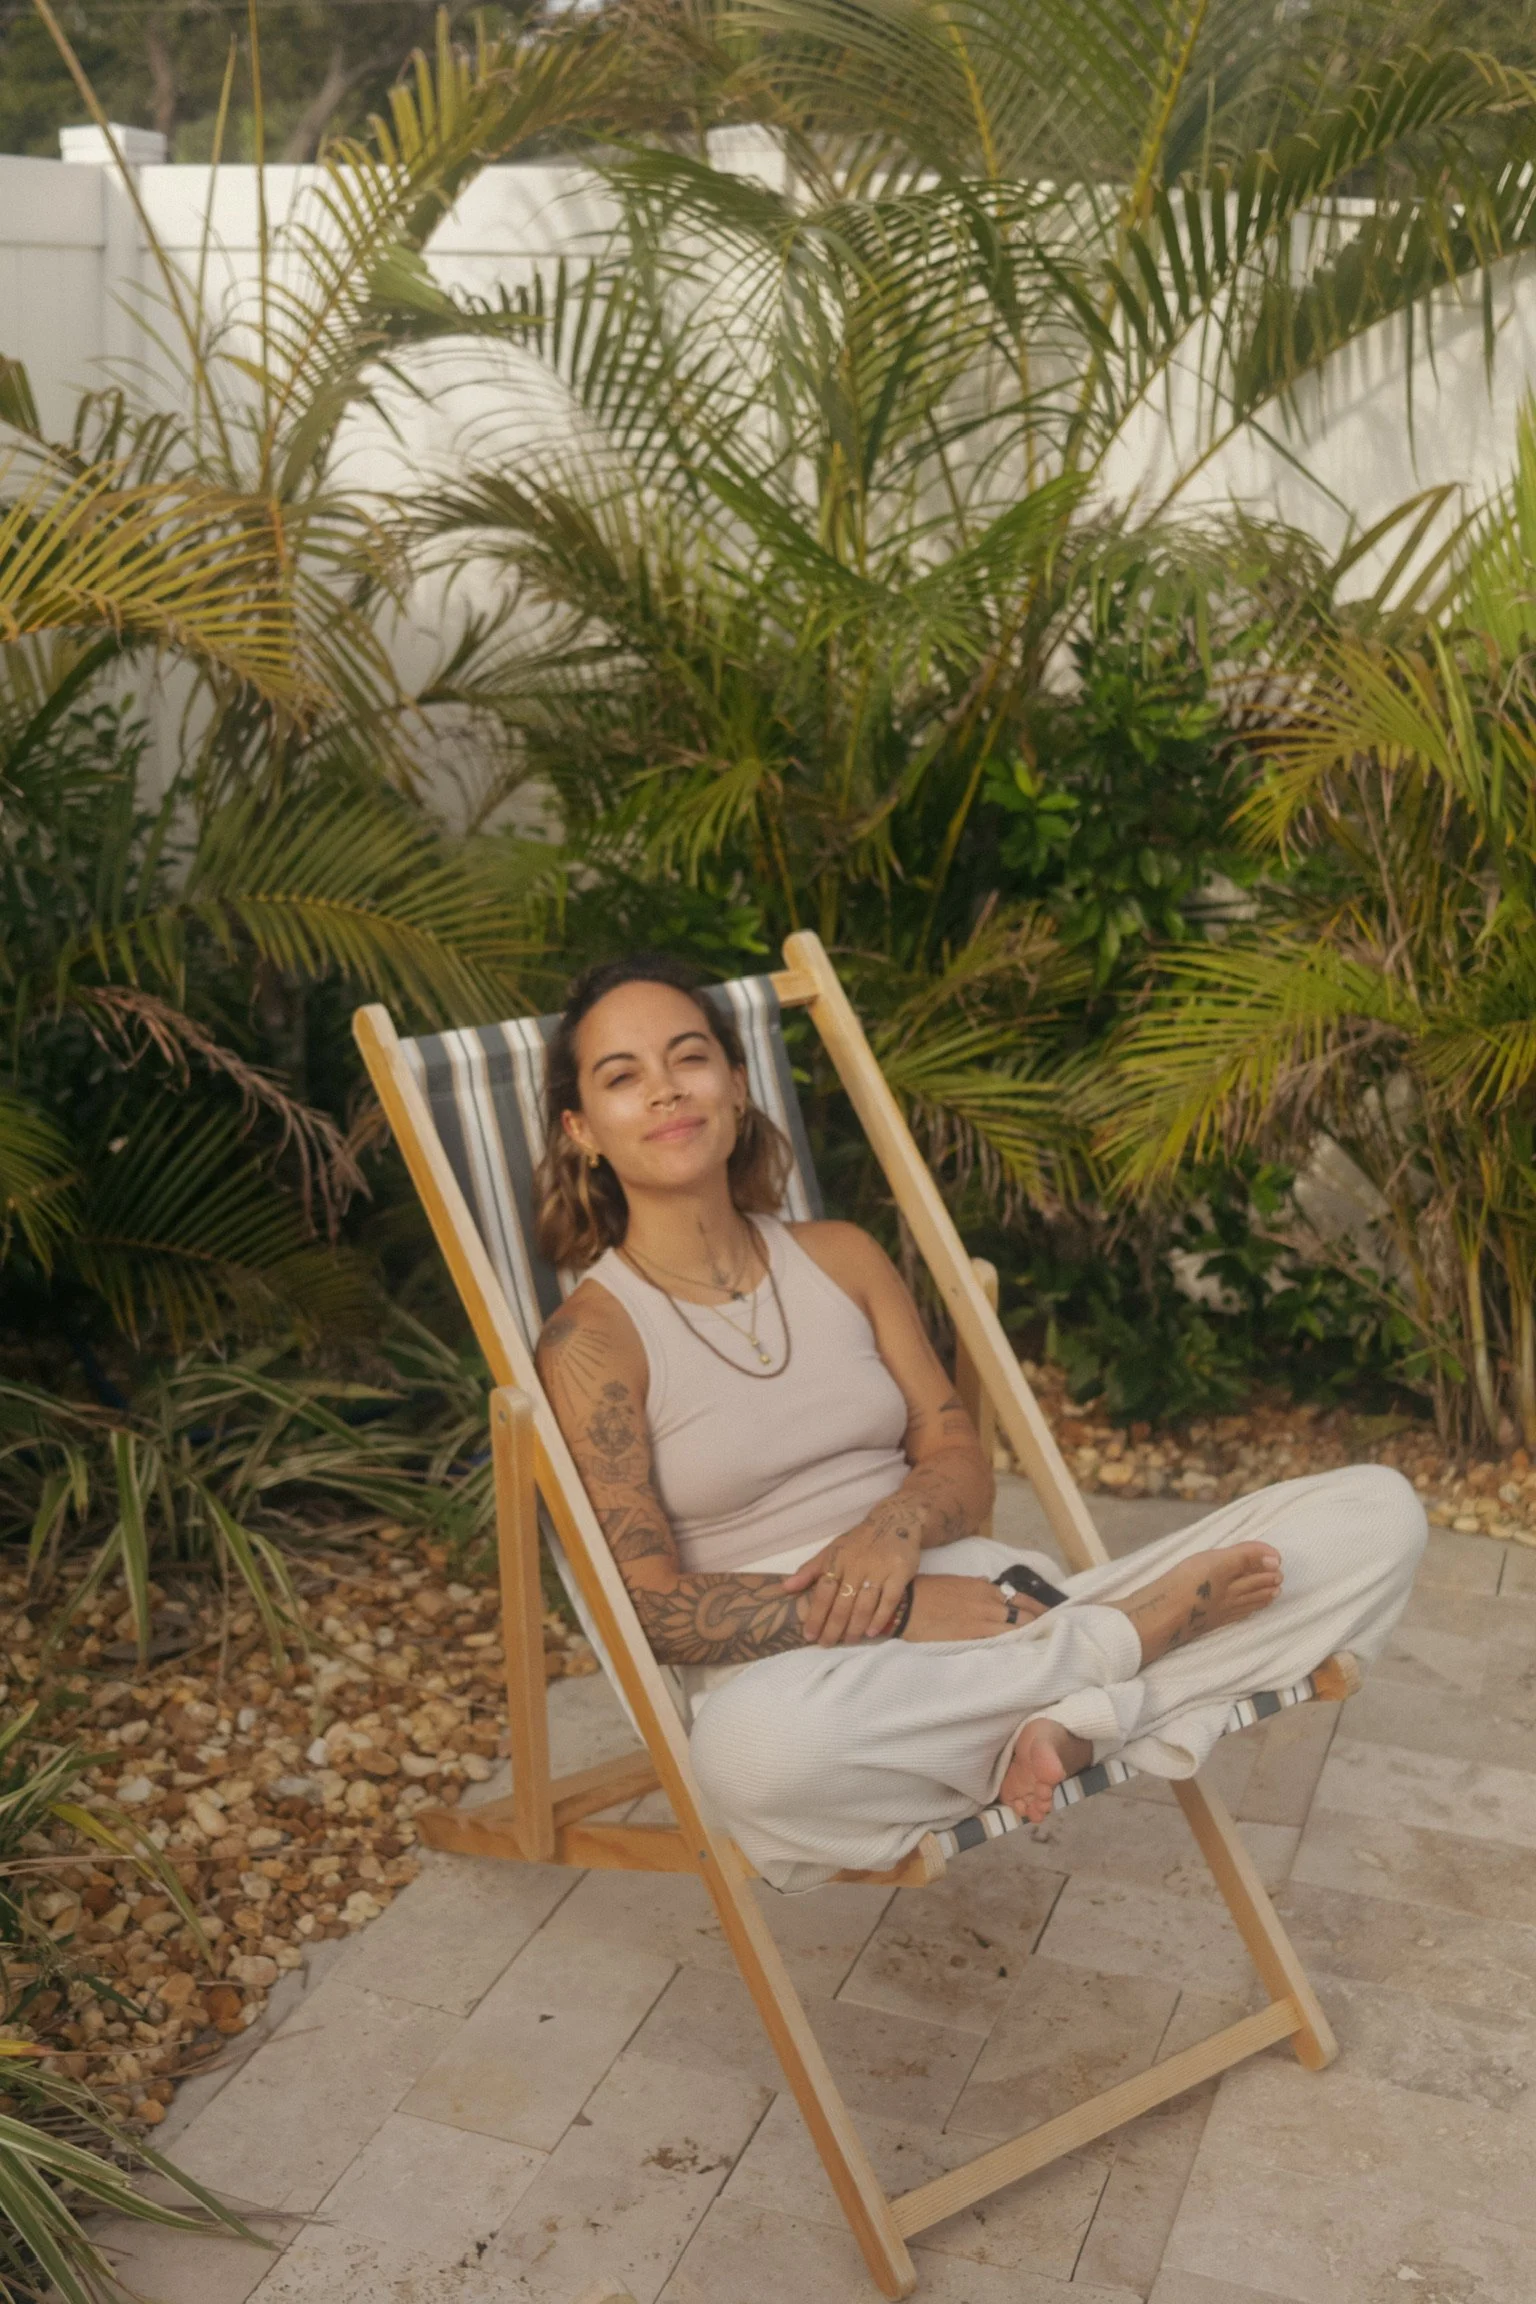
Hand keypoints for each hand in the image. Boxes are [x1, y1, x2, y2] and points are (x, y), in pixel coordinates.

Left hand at [780, 1524, 918, 1645]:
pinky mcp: (899, 1573)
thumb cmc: (859, 1541)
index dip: (815, 1615)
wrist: (895, 1521)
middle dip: (833, 1628)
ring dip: (855, 1627)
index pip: (823, 1592)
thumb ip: (810, 1570)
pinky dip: (879, 1619)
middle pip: (842, 1603)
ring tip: (848, 1641)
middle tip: (827, 1644)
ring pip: (864, 1605)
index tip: (809, 1635)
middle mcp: (857, 1565)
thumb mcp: (832, 1549)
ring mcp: (879, 1570)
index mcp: (838, 1560)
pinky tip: (872, 1632)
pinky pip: (889, 1601)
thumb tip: (786, 1588)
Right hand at [900, 1575, 1049, 1643]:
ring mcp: (981, 1621)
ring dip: (1030, 1637)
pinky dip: (1012, 1647)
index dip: (1038, 1609)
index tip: (1052, 1616)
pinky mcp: (971, 1638)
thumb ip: (976, 1585)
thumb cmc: (926, 1591)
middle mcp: (988, 1603)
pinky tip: (1022, 1654)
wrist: (905, 1605)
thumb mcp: (954, 1582)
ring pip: (1016, 1630)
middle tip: (1055, 1635)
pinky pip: (999, 1643)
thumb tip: (989, 1584)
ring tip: (1044, 1647)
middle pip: (1025, 1615)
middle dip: (1041, 1625)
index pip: (1022, 1598)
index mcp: (984, 1588)